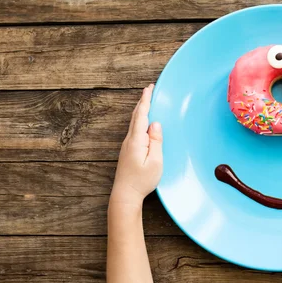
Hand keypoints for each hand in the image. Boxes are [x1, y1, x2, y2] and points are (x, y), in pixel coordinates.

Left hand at [110, 84, 162, 206]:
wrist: (125, 194)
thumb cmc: (142, 181)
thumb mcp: (155, 162)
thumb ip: (156, 141)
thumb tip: (155, 124)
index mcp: (137, 140)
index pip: (142, 115)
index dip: (146, 100)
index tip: (149, 88)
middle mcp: (129, 140)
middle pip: (136, 116)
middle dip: (143, 101)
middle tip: (149, 89)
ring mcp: (127, 146)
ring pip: (134, 123)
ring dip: (141, 110)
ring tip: (147, 102)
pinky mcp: (128, 151)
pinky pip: (134, 131)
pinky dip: (139, 121)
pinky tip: (143, 123)